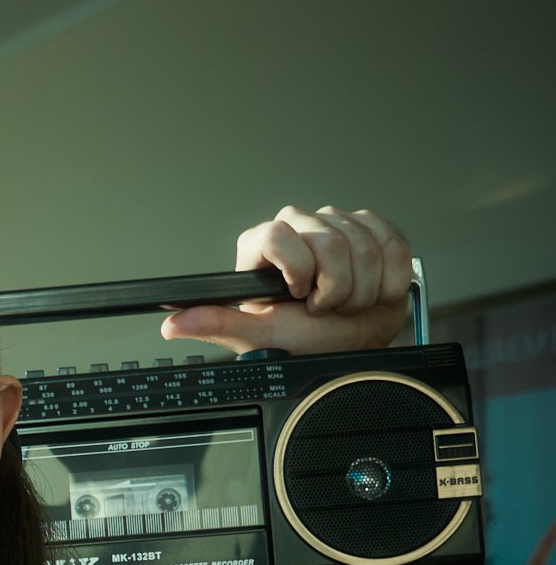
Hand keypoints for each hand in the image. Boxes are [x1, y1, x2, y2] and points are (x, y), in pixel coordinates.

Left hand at [161, 206, 412, 358]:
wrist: (356, 342)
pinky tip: (375, 291)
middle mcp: (298, 227)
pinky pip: (390, 242)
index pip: (276, 234)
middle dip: (336, 287)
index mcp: (263, 246)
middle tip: (327, 308)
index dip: (297, 267)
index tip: (302, 295)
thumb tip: (174, 326)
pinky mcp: (372, 226)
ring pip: (362, 243)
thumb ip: (220, 325)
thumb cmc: (309, 341)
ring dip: (363, 288)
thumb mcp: (261, 337)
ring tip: (349, 303)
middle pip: (327, 239)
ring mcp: (336, 223)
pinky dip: (389, 277)